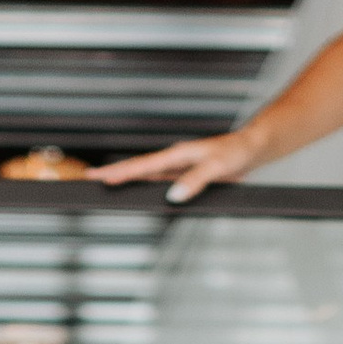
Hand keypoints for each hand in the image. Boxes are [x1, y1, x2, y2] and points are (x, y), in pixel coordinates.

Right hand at [92, 130, 260, 202]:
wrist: (252, 148)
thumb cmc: (237, 152)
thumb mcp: (217, 168)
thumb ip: (195, 181)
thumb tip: (173, 195)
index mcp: (177, 155)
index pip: (141, 166)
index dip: (119, 172)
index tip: (99, 176)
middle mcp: (174, 160)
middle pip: (138, 168)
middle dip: (114, 173)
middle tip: (90, 179)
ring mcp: (178, 168)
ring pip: (146, 175)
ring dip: (127, 179)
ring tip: (106, 185)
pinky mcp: (186, 176)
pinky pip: (160, 181)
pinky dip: (145, 184)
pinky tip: (138, 190)